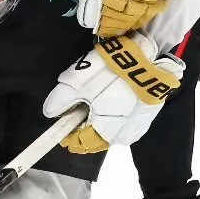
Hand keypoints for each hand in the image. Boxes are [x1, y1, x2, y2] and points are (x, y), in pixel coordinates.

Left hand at [43, 32, 183, 153]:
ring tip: (94, 107)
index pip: (80, 143)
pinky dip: (114, 119)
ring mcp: (137, 128)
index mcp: (105, 131)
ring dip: (99, 124)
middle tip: (78, 111)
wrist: (149, 55)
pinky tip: (111, 104)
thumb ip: (61, 99)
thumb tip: (50, 113)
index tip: (62, 125)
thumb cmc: (111, 70)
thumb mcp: (78, 80)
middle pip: (95, 140)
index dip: (68, 135)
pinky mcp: (146, 117)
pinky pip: (124, 125)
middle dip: (84, 129)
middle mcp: (122, 136)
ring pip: (109, 133)